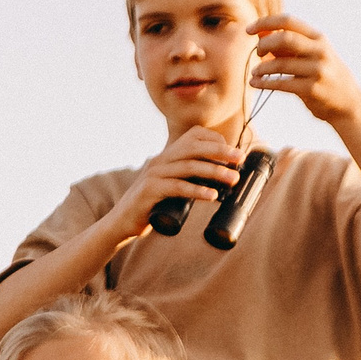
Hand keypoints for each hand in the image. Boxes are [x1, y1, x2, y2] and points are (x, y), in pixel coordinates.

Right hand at [108, 127, 245, 239]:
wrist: (120, 223)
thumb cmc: (149, 206)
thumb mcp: (170, 186)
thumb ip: (187, 179)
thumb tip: (219, 180)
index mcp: (166, 156)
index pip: (193, 136)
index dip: (216, 140)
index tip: (234, 153)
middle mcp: (160, 161)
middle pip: (194, 148)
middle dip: (220, 152)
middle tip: (240, 160)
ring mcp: (153, 175)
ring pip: (189, 167)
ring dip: (214, 172)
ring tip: (233, 179)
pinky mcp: (149, 191)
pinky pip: (177, 187)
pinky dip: (197, 191)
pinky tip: (212, 196)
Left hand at [248, 15, 360, 124]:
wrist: (348, 103)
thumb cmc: (323, 76)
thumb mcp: (311, 55)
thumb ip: (288, 45)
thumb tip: (261, 34)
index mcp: (318, 38)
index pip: (289, 21)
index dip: (265, 22)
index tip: (248, 30)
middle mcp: (320, 51)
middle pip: (285, 38)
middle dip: (264, 44)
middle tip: (257, 53)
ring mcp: (317, 70)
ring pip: (280, 64)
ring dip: (262, 68)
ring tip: (254, 73)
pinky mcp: (312, 89)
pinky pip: (281, 83)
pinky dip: (264, 83)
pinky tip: (255, 83)